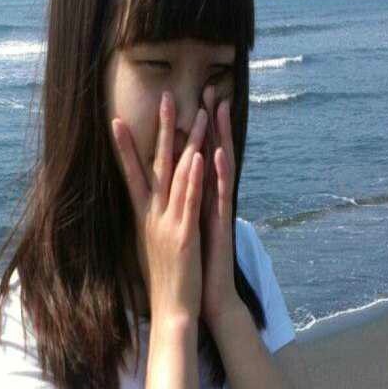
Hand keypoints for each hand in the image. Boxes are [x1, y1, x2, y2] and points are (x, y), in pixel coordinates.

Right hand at [111, 94, 208, 323]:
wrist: (171, 311)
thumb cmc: (164, 283)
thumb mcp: (151, 249)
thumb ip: (149, 226)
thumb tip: (143, 213)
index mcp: (144, 219)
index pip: (131, 175)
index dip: (124, 148)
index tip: (116, 120)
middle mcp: (152, 216)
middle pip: (156, 165)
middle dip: (162, 130)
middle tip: (167, 97)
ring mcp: (168, 224)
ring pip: (177, 176)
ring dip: (188, 143)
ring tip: (197, 114)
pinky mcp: (185, 235)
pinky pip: (189, 201)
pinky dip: (193, 178)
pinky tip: (200, 156)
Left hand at [199, 86, 242, 330]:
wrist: (205, 298)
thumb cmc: (191, 267)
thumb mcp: (179, 231)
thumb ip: (178, 209)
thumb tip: (167, 194)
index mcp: (194, 200)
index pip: (192, 158)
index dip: (190, 132)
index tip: (184, 105)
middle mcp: (208, 200)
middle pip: (208, 153)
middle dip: (209, 122)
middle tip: (210, 90)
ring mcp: (216, 211)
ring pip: (219, 167)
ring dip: (219, 137)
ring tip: (218, 109)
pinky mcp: (220, 225)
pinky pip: (220, 195)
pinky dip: (219, 174)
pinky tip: (217, 154)